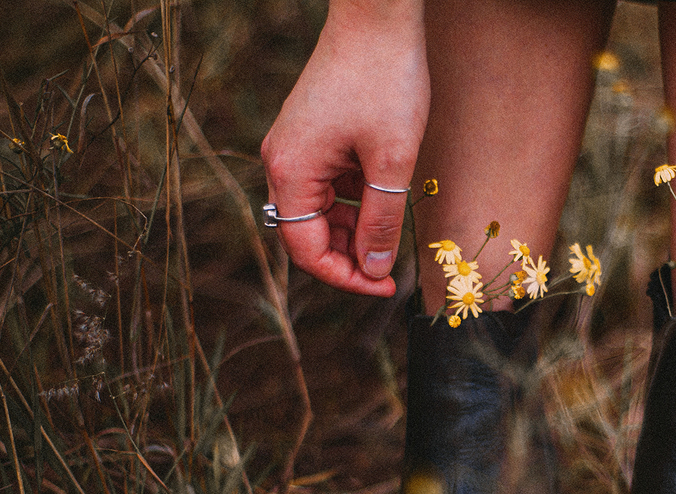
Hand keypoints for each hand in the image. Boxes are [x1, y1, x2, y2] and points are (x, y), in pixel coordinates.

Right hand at [261, 0, 428, 295]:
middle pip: (308, 234)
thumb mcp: (392, 163)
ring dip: (354, 228)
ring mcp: (294, 148)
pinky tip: (385, 193)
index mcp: (291, 171)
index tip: (385, 286)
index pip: (307, 250)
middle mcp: (281, 162)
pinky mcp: (311, 136)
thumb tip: (375, 269)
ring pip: (320, 212)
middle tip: (392, 267)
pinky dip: (354, 200)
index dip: (346, 277)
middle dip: (350, 256)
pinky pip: (327, 185)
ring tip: (394, 227)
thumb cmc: (385, 83)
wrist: (377, 18)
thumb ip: (381, 221)